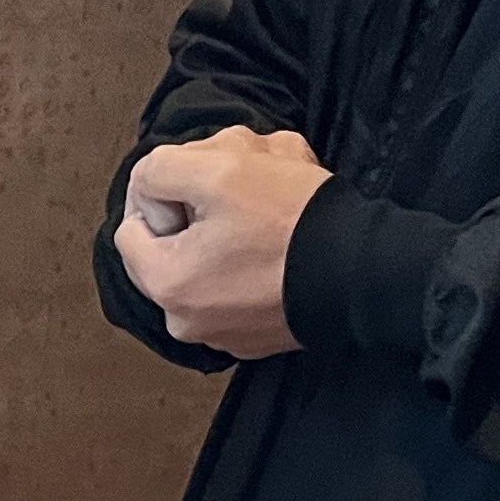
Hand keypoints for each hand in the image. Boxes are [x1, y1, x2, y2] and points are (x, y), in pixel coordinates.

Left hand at [115, 125, 329, 359]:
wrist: (368, 270)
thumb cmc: (290, 220)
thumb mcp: (217, 168)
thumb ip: (160, 169)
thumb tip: (147, 183)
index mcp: (165, 285)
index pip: (131, 225)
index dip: (165, 194)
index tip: (207, 184)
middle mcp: (185, 322)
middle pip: (172, 242)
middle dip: (203, 205)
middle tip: (247, 184)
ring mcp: (223, 332)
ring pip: (210, 257)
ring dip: (233, 222)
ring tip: (275, 201)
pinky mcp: (258, 332)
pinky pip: (239, 282)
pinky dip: (254, 254)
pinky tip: (286, 234)